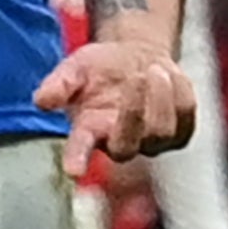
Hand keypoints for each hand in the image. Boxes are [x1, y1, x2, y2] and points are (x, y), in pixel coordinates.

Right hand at [35, 36, 196, 174]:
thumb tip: (42, 100)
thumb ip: (61, 84)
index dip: (76, 159)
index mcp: (88, 130)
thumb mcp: (77, 68)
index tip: (73, 170)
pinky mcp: (178, 135)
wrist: (137, 59)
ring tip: (153, 69)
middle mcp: (118, 143)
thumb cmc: (101, 68)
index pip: (79, 150)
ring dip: (160, 96)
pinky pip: (185, 116)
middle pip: (127, 145)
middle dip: (134, 110)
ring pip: (161, 131)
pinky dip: (179, 91)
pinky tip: (168, 75)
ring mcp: (150, 143)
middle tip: (137, 76)